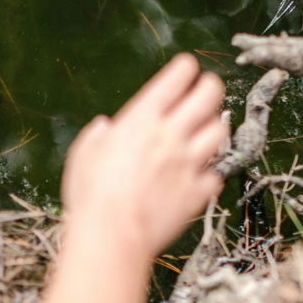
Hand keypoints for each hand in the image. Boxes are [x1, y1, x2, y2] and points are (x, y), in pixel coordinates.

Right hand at [62, 53, 227, 262]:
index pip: (175, 79)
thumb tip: (104, 128)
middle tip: (208, 89)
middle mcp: (170, 135)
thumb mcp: (83, 155)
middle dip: (211, 87)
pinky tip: (198, 176)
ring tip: (207, 131)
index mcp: (141, 119)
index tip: (187, 67)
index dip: (185, 69)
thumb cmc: (91, 195)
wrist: (112, 235)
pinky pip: (214, 176)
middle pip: (208, 96)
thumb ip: (96, 137)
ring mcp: (188, 163)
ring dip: (214, 128)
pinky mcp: (198, 191)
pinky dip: (208, 174)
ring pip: (219, 132)